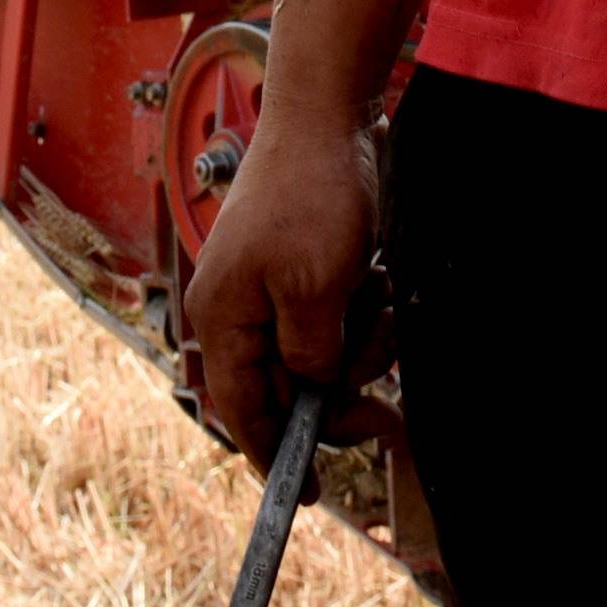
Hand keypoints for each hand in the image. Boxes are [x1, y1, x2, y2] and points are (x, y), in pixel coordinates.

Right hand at [177, 111, 375, 457]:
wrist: (328, 114)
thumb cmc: (312, 192)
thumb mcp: (315, 290)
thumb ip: (310, 356)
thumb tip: (315, 392)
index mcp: (223, 317)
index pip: (243, 410)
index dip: (275, 456)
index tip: (310, 493)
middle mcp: (239, 308)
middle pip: (289, 387)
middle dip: (340, 389)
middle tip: (383, 400)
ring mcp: (271, 288)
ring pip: (321, 355)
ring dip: (360, 343)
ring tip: (379, 299)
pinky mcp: (304, 269)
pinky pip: (335, 319)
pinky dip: (363, 313)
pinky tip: (377, 280)